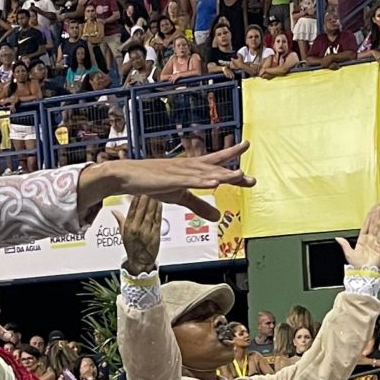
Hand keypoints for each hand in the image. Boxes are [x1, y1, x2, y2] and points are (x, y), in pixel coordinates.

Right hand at [87, 140, 255, 222]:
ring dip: (222, 175)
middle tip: (251, 179)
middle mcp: (190, 167)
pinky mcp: (171, 179)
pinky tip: (213, 183)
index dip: (232, 164)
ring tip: (239, 176)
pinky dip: (202, 181)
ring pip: (205, 174)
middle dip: (233, 174)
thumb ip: (200, 206)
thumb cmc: (154, 182)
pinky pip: (189, 180)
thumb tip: (218, 216)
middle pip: (216, 170)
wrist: (128, 175)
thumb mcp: (180, 197)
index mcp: (192, 170)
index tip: (248, 167)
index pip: (217, 166)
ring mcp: (181, 172)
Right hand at [117, 194, 162, 274]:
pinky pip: (158, 219)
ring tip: (155, 190)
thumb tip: (114, 211)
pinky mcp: (156, 234)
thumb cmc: (132, 248)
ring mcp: (147, 231)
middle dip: (145, 196)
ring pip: (150, 212)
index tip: (139, 188)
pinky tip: (160, 202)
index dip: (136, 197)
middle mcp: (137, 228)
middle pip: (141, 208)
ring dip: (153, 200)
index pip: (132, 209)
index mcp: (128, 227)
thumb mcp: (123, 234)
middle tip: (148, 186)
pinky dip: (159, 209)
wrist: (140, 262)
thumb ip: (120, 220)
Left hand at [337, 201, 379, 275]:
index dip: (369, 218)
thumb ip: (344, 244)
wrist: (363, 274)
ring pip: (376, 228)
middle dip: (375, 215)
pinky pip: (379, 236)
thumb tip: (338, 238)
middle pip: (372, 224)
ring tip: (379, 210)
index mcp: (362, 241)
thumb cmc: (357, 266)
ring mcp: (375, 243)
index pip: (366, 226)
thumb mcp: (348, 253)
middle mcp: (370, 241)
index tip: (371, 210)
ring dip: (378, 218)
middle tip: (377, 206)